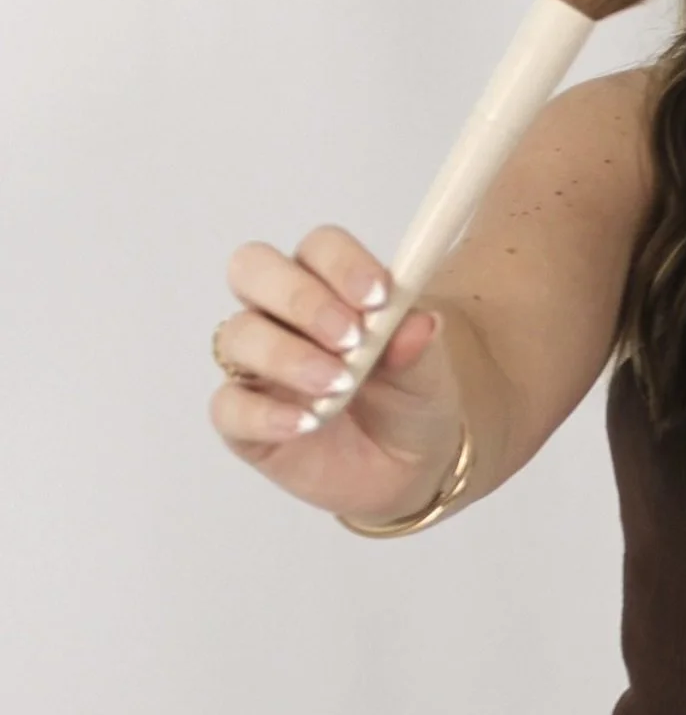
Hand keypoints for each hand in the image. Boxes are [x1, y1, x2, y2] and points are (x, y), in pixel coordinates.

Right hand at [209, 223, 466, 520]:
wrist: (407, 466)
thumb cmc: (408, 398)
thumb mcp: (427, 372)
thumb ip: (418, 345)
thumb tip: (420, 323)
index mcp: (327, 285)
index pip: (318, 248)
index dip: (343, 265)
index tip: (380, 297)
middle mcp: (280, 315)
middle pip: (253, 268)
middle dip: (300, 298)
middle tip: (350, 338)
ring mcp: (256, 365)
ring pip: (238, 335)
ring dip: (289, 356)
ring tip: (339, 386)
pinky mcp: (242, 419)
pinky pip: (228, 406)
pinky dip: (264, 414)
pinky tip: (306, 422)